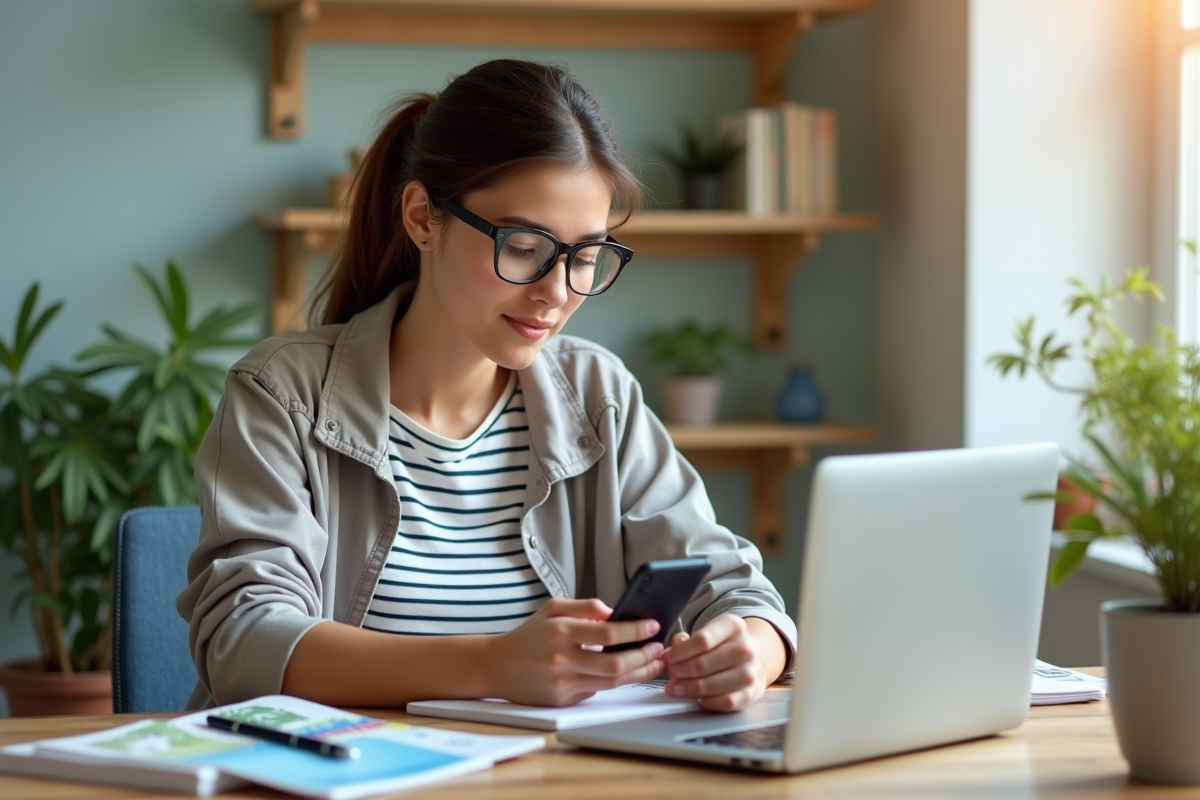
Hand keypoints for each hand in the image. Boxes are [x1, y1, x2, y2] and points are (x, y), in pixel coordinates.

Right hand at [483, 598, 664, 706]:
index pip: (608, 631)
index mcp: (561, 631)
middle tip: (660, 648)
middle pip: (615, 662)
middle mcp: (561, 658)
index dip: (635, 630)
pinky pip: (596, 690)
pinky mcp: (562, 700)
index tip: (653, 626)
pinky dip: (615, 681)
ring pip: (611, 681)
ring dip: (639, 672)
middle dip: (644, 656)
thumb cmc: (529, 635)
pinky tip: (629, 671)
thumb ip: (586, 607)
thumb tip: (616, 612)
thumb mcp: (553, 608)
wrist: (496, 666)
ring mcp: (562, 683)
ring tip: (653, 662)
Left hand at [662, 614, 779, 711]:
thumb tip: (669, 654)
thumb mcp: (710, 632)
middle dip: (681, 671)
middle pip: (704, 664)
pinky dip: (709, 702)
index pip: (702, 640)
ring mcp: (750, 672)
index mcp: (733, 626)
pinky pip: (726, 701)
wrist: (755, 658)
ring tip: (677, 688)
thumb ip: (687, 640)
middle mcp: (745, 648)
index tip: (667, 658)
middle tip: (670, 674)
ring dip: (690, 688)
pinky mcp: (751, 693)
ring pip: (713, 684)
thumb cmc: (725, 645)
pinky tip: (698, 699)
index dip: (680, 652)